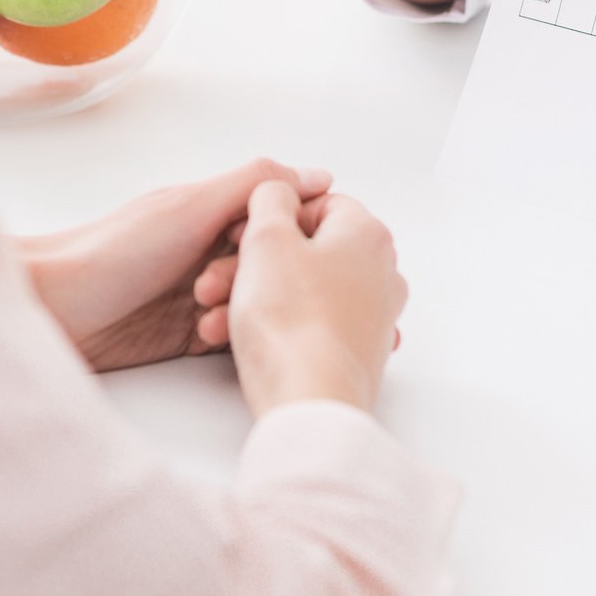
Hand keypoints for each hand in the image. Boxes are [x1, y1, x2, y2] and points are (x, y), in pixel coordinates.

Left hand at [19, 159, 331, 372]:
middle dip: (259, 277)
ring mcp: (200, 291)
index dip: (290, 233)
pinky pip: (230, 335)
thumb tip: (318, 175)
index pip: (279, 215)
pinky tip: (206, 338)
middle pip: (271, 262)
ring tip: (207, 318)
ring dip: (240, 310)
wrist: (55, 309)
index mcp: (213, 209)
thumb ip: (252, 186)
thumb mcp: (191, 207)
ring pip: (252, 301)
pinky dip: (226, 337)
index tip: (292, 248)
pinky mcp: (187, 333)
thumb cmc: (113, 251)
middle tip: (221, 286)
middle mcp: (210, 247)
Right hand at [221, 181, 407, 415]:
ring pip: (301, 290)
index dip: (271, 218)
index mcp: (367, 234)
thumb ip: (270, 198)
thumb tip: (278, 192)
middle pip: (305, 251)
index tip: (241, 238)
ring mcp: (372, 316)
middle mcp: (381, 272)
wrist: (310, 403)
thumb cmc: (291, 323)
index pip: (317, 204)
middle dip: (251, 266)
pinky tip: (238, 341)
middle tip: (215, 284)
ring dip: (252, 299)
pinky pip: (309, 325)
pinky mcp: (357, 352)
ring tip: (215, 320)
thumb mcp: (266, 238)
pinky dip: (274, 327)